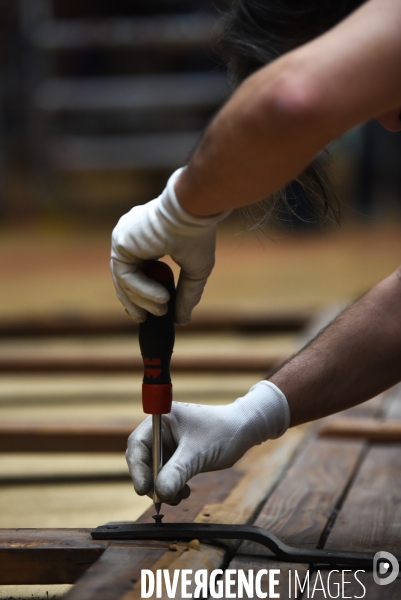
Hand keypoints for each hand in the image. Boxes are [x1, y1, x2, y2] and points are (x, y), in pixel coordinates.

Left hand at [110, 168, 228, 324]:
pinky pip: (125, 275)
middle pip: (124, 278)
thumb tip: (182, 320)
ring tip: (162, 310)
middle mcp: (131, 238)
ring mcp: (123, 239)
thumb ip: (186, 294)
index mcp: (146, 240)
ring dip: (141, 300)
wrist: (193, 211)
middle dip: (134, 303)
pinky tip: (160, 298)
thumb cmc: (198, 234)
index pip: (135, 272)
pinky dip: (141, 291)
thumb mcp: (196, 270)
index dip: (140, 295)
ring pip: (123, 280)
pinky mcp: (121, 242)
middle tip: (147, 320)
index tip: (151, 313)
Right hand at [126, 381, 289, 503]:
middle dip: (151, 481)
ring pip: (154, 470)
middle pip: (143, 459)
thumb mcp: (198, 454)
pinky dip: (172, 485)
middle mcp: (161, 429)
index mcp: (161, 418)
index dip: (137, 468)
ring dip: (162, 486)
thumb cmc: (223, 432)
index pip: (137, 444)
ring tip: (178, 497)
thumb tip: (159, 493)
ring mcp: (169, 441)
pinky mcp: (177, 453)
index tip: (143, 489)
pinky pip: (166, 473)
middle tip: (161, 499)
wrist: (244, 431)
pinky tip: (184, 492)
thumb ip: (177, 472)